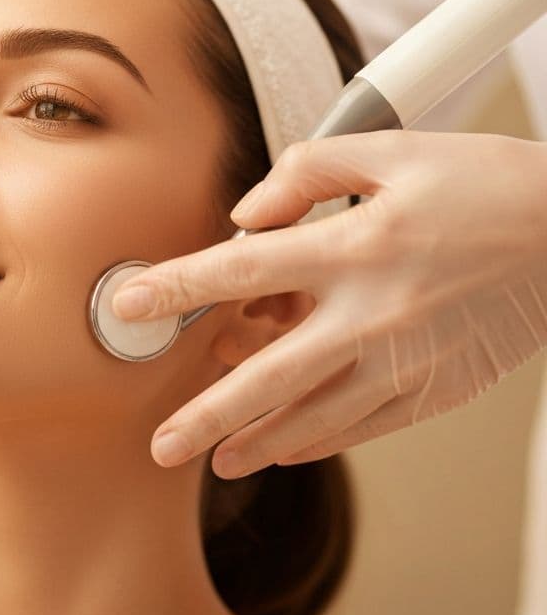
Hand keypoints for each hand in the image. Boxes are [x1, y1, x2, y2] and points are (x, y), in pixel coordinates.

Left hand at [111, 132, 546, 475]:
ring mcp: (404, 361)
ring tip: (214, 462)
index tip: (128, 306)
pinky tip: (283, 450)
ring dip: (256, 443)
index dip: (178, 289)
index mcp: (355, 248)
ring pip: (313, 416)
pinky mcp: (435, 390)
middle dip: (205, 416)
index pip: (242, 269)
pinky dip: (316, 440)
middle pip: (268, 375)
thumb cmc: (487, 187)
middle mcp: (372, 314)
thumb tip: (246, 214)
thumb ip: (310, 172)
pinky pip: (362, 427)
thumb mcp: (395, 152)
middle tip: (160, 446)